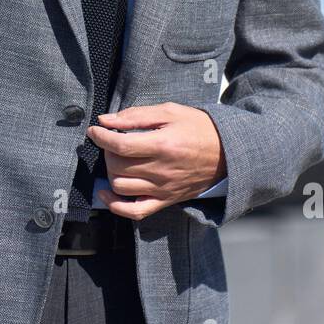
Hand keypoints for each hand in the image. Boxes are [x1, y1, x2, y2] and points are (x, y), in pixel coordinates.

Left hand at [88, 102, 226, 221]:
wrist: (228, 153)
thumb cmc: (200, 129)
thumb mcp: (171, 112)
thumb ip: (137, 115)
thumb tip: (106, 120)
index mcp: (163, 145)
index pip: (120, 145)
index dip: (101, 137)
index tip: (94, 130)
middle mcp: (162, 170)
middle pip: (117, 166)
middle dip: (106, 151)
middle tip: (113, 141)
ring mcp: (163, 189)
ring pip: (120, 187)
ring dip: (110, 172)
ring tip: (116, 159)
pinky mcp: (165, 201)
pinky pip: (135, 211)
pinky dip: (115, 205)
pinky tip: (107, 192)